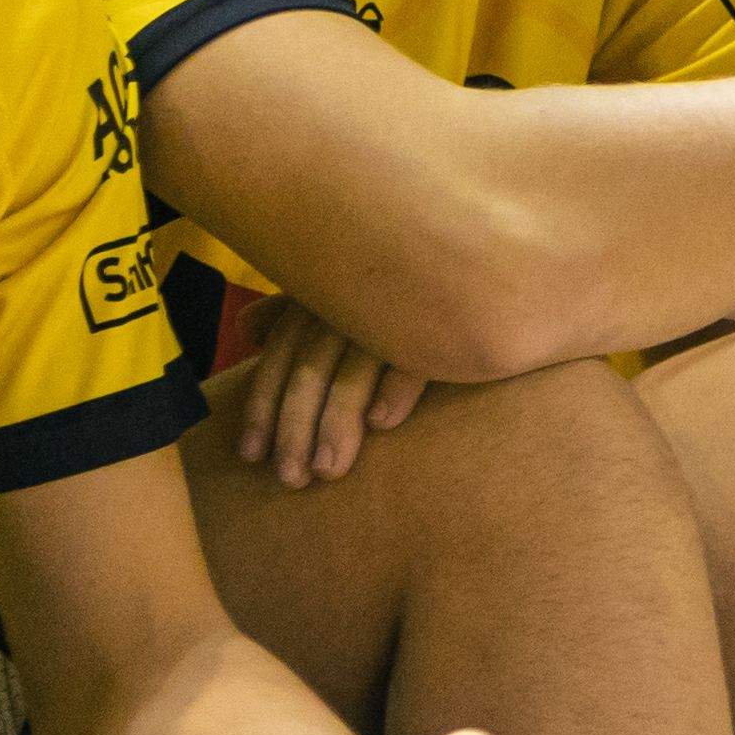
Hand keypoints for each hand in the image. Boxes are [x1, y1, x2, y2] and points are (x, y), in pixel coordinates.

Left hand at [221, 293, 427, 489]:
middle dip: (294, 427)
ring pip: (352, 369)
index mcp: (325, 290)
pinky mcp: (447, 312)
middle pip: (310, 368)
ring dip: (336, 423)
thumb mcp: (342, 287)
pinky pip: (414, 353)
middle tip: (290, 481)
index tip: (249, 455)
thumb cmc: (406, 277)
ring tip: (328, 471)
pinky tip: (383, 424)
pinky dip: (396, 386)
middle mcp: (352, 294)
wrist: (488, 253)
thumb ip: (292, 309)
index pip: (282, 354)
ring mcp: (397, 303)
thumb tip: (246, 327)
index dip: (261, 405)